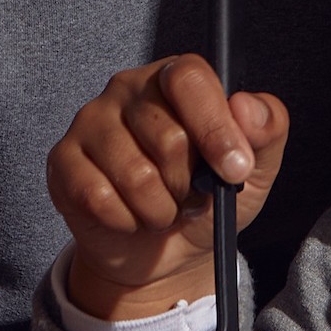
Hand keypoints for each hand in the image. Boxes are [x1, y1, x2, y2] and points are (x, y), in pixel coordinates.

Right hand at [46, 56, 288, 321]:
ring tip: (161, 208)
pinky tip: (129, 216)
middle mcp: (129, 88)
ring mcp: (90, 120)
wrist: (165, 252)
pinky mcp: (63, 159)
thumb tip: (246, 105)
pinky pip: (97, 196)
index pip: (189, 78)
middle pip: (167, 136)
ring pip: (134, 174)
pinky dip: (125, 221)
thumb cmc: (209, 196)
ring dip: (158, 209)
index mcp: (176, 78)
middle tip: (189, 194)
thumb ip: (267, 130)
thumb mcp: (255, 170)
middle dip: (188, 184)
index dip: (215, 127)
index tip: (235, 171)